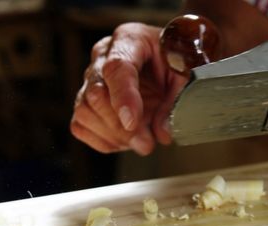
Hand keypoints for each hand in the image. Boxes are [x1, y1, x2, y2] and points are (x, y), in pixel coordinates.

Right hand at [71, 23, 187, 155]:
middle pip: (95, 93)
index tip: (132, 122)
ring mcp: (91, 79)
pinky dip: (103, 141)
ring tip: (142, 141)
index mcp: (129, 39)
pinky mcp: (86, 101)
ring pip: (85, 112)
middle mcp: (103, 56)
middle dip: (121, 126)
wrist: (169, 62)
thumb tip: (162, 132)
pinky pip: (81, 125)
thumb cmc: (177, 62)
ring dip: (114, 136)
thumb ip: (177, 101)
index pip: (117, 67)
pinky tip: (126, 141)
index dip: (123, 97)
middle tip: (146, 144)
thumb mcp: (186, 74)